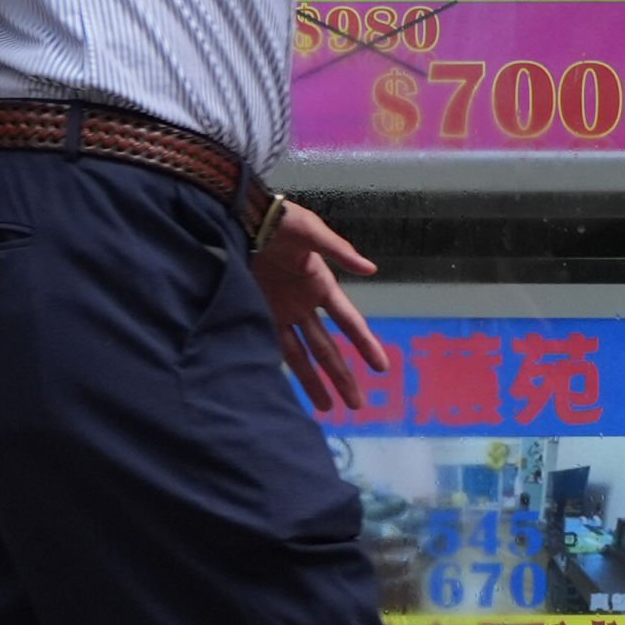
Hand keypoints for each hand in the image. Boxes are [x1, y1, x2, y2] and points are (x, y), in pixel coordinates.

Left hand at [251, 201, 390, 411]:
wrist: (242, 217)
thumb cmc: (281, 221)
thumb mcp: (313, 231)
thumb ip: (340, 251)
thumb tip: (371, 269)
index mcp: (322, 284)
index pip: (349, 322)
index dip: (366, 344)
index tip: (382, 367)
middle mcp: (305, 304)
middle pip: (328, 348)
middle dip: (343, 376)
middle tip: (357, 404)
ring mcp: (282, 311)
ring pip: (303, 354)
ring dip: (315, 380)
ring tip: (326, 408)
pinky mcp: (260, 311)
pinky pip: (275, 344)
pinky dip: (284, 365)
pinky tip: (289, 388)